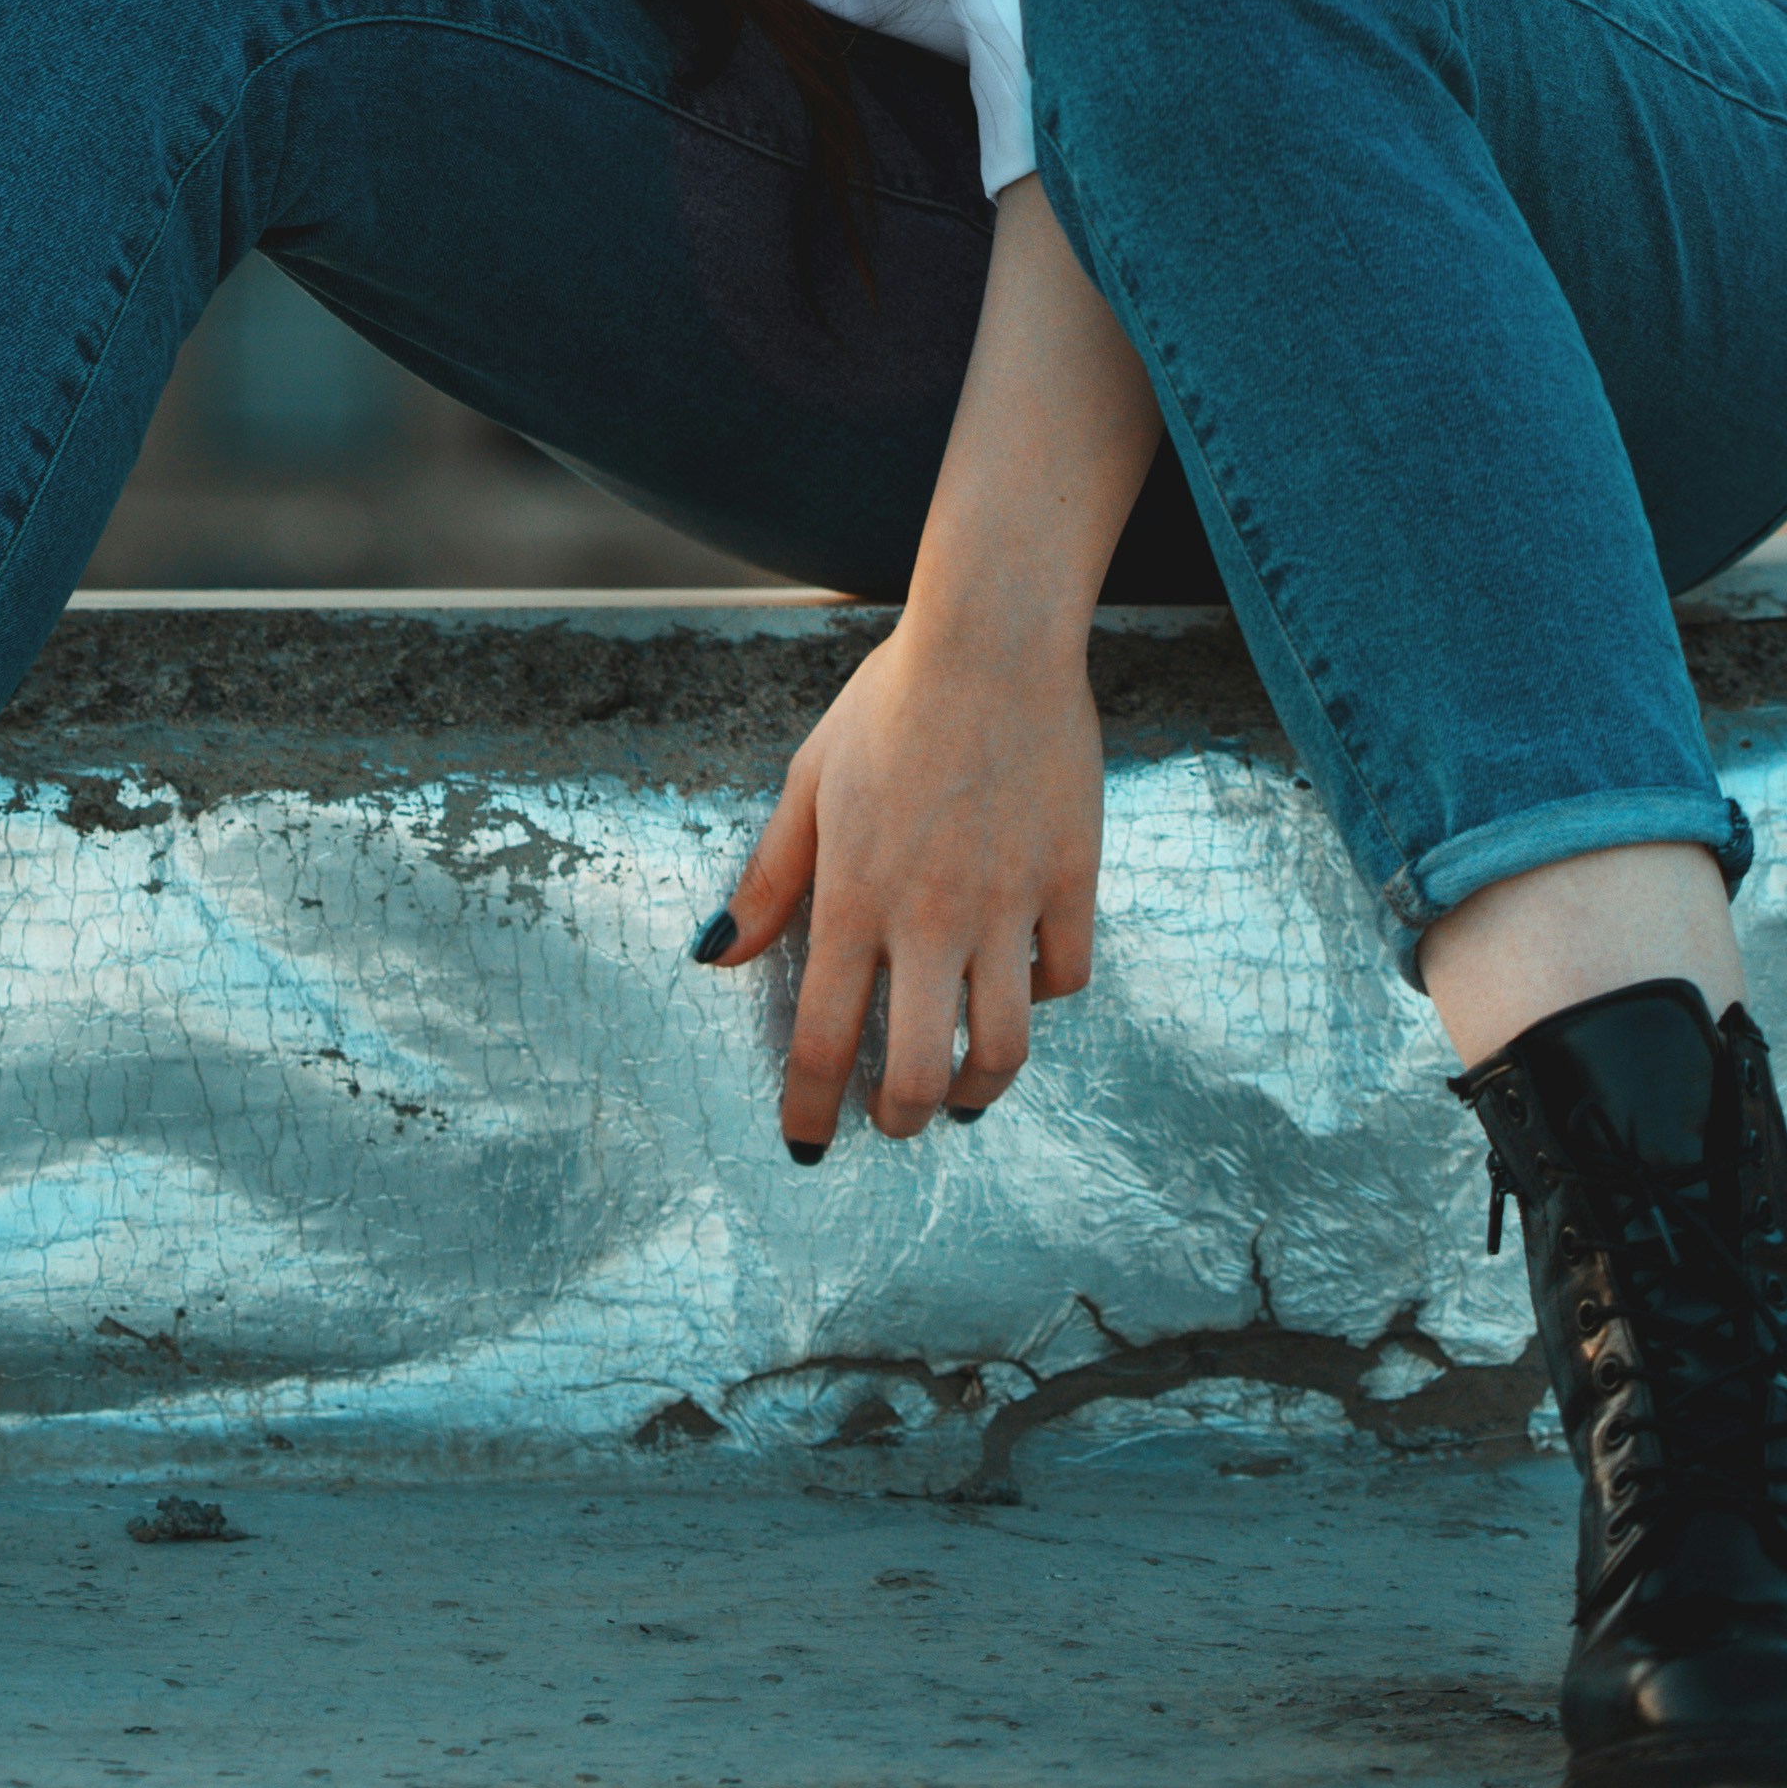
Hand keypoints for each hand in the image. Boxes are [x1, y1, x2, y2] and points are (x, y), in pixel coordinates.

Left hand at [706, 605, 1103, 1149]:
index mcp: (855, 897)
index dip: (809, 1107)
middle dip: (900, 1118)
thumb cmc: (889, 704)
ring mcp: (1007, 905)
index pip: (822, 1038)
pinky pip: (1065, 977)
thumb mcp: (809, 782)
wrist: (992, 644)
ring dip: (977, 1089)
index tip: (805, 1143)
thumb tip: (716, 953)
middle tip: (892, 1117)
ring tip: (959, 1089)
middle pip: (920, 1072)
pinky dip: (1042, 999)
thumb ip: (769, 878)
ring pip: (1005, 1047)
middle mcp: (930, 917)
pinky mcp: (1071, 882)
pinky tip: (1019, 987)